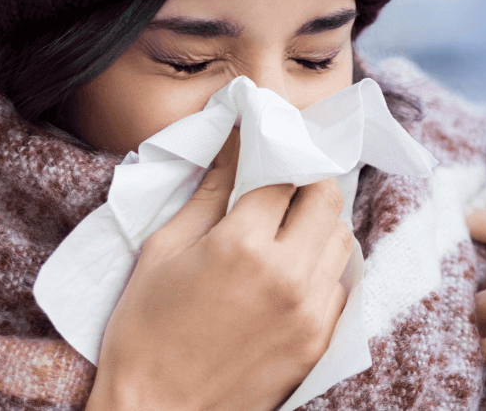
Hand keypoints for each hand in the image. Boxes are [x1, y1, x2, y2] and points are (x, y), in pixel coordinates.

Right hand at [86, 131, 353, 410]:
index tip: (265, 147)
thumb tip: (233, 142)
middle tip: (279, 187)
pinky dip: (321, 270)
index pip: (283, 174)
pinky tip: (289, 274)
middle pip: (326, 199)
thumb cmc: (144, 330)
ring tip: (284, 232)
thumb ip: (207, 193)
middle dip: (305, 183)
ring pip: (341, 241)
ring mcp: (310, 312)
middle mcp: (287, 275)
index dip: (273, 154)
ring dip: (318, 225)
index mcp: (241, 245)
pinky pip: (339, 286)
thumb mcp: (163, 249)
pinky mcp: (318, 342)